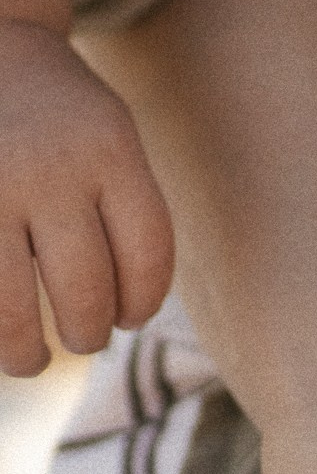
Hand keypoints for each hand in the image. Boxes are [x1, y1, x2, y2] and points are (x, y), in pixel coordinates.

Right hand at [0, 18, 172, 367]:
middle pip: (86, 290)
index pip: (147, 252)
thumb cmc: (58, 115)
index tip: (132, 318)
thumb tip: (127, 314)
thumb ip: (122, 209)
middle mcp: (49, 170)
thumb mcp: (108, 136)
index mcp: (109, 148)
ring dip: (27, 352)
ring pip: (14, 309)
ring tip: (33, 358)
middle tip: (85, 338)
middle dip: (89, 332)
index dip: (143, 301)